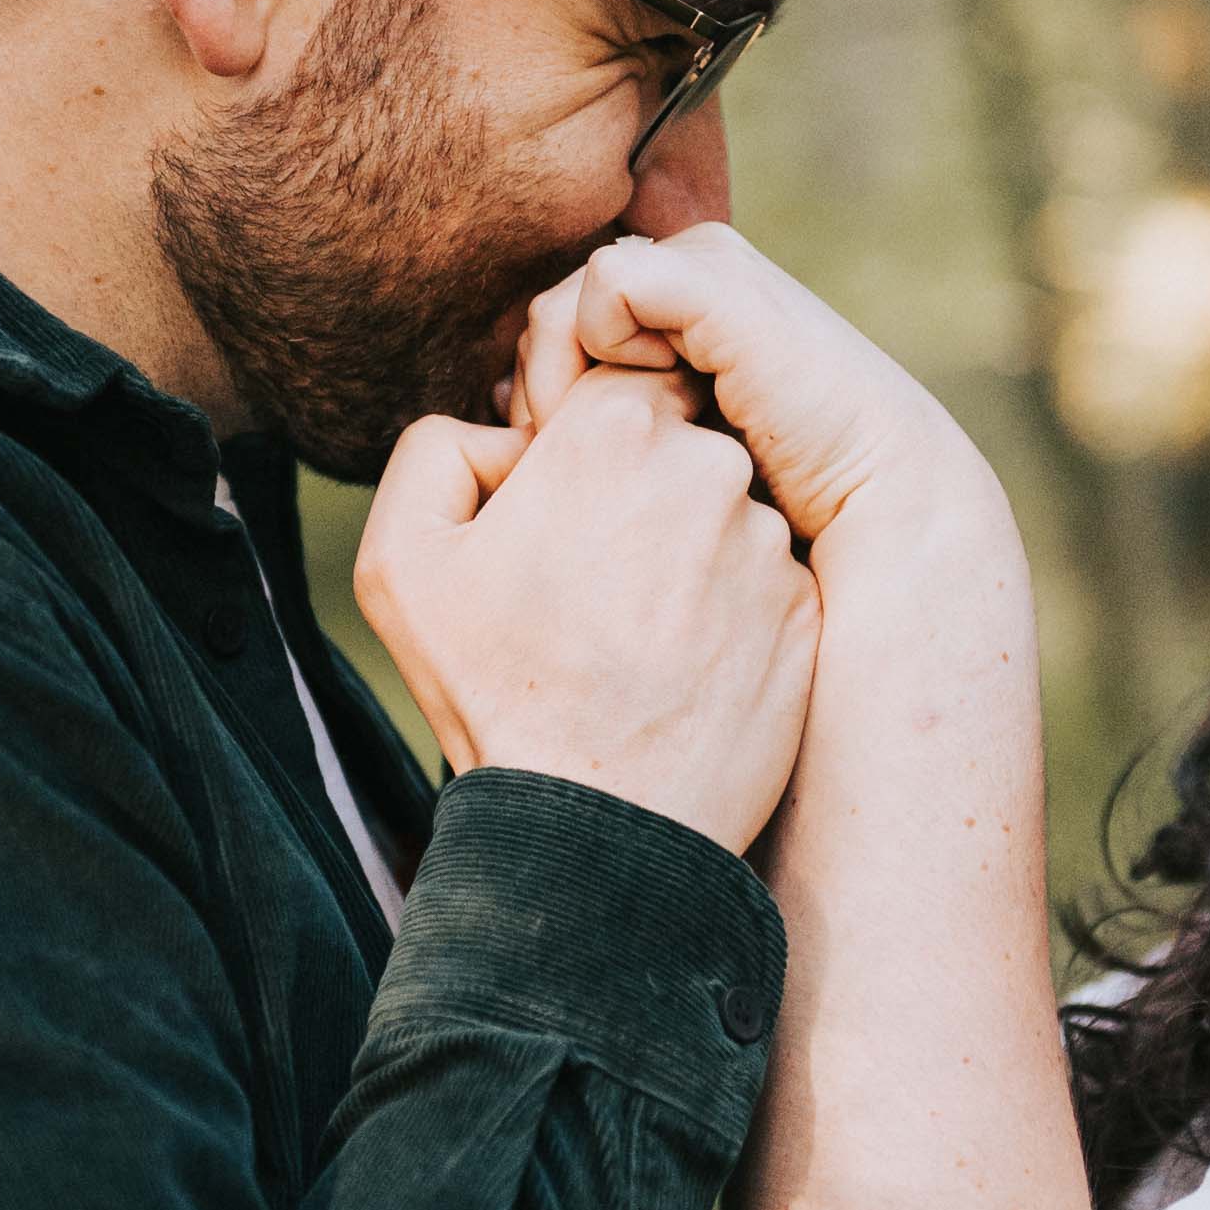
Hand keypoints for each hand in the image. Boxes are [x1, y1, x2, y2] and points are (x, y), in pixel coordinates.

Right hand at [356, 365, 819, 852]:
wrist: (594, 826)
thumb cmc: (494, 689)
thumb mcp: (402, 558)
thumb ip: (440, 449)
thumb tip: (509, 433)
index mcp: (614, 429)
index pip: (620, 383)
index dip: (585, 445)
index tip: (563, 511)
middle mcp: (710, 466)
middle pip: (677, 445)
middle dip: (638, 496)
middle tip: (590, 584)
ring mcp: (768, 543)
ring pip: (725, 517)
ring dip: (687, 557)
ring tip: (634, 638)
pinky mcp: (807, 612)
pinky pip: (765, 587)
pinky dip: (729, 616)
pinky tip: (679, 670)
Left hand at [518, 227, 987, 559]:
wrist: (878, 520)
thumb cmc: (775, 529)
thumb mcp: (663, 487)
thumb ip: (593, 445)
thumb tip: (495, 415)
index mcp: (671, 331)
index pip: (549, 346)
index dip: (532, 411)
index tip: (543, 480)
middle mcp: (683, 288)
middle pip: (545, 327)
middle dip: (534, 402)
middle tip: (549, 472)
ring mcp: (701, 273)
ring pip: (561, 308)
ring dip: (554, 384)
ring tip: (580, 451)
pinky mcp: (714, 276)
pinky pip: (608, 289)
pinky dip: (598, 350)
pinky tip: (644, 410)